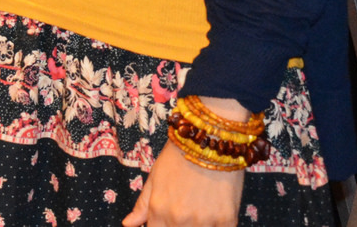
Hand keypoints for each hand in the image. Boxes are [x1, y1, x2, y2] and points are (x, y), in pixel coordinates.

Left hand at [124, 137, 244, 226]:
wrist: (208, 139)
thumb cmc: (178, 156)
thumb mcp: (154, 177)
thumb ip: (142, 205)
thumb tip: (128, 225)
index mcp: (159, 211)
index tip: (167, 220)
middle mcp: (180, 220)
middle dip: (179, 225)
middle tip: (186, 205)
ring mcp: (205, 222)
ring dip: (198, 225)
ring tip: (199, 206)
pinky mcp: (227, 220)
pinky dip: (216, 225)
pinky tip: (215, 211)